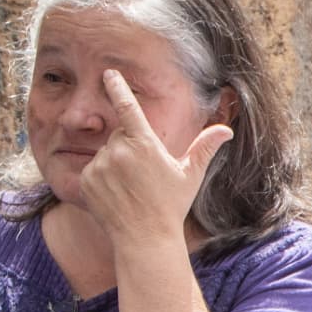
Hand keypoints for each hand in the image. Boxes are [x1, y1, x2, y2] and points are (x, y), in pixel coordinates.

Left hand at [72, 70, 231, 249]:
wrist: (144, 237)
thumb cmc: (171, 205)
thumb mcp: (191, 175)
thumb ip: (205, 147)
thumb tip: (226, 130)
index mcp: (144, 144)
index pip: (127, 107)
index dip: (118, 87)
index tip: (108, 73)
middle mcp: (119, 150)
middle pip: (119, 136)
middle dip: (129, 147)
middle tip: (144, 175)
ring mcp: (100, 165)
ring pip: (105, 153)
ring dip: (115, 163)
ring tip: (131, 187)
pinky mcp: (86, 179)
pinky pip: (92, 169)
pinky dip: (102, 178)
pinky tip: (116, 194)